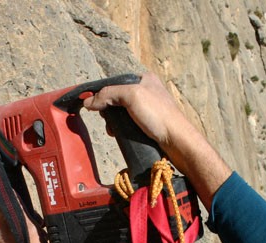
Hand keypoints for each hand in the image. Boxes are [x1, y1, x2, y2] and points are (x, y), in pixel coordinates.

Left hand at [0, 197, 50, 242]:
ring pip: (9, 222)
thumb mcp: (31, 231)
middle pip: (4, 210)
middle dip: (19, 208)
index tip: (16, 189)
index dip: (5, 192)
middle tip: (35, 214)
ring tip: (38, 227)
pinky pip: (12, 233)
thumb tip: (13, 197)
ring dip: (22, 220)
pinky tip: (35, 237)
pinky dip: (22, 231)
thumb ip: (21, 212)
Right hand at [83, 72, 231, 209]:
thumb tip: (88, 101)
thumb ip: (109, 94)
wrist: (177, 141)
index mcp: (144, 79)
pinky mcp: (149, 125)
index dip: (102, 94)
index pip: (115, 83)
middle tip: (108, 122)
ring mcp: (148, 109)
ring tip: (114, 131)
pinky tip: (121, 135)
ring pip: (122, 113)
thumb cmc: (159, 115)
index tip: (92, 105)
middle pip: (117, 98)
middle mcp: (147, 92)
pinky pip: (129, 124)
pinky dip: (122, 130)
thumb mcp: (131, 96)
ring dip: (114, 123)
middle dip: (109, 111)